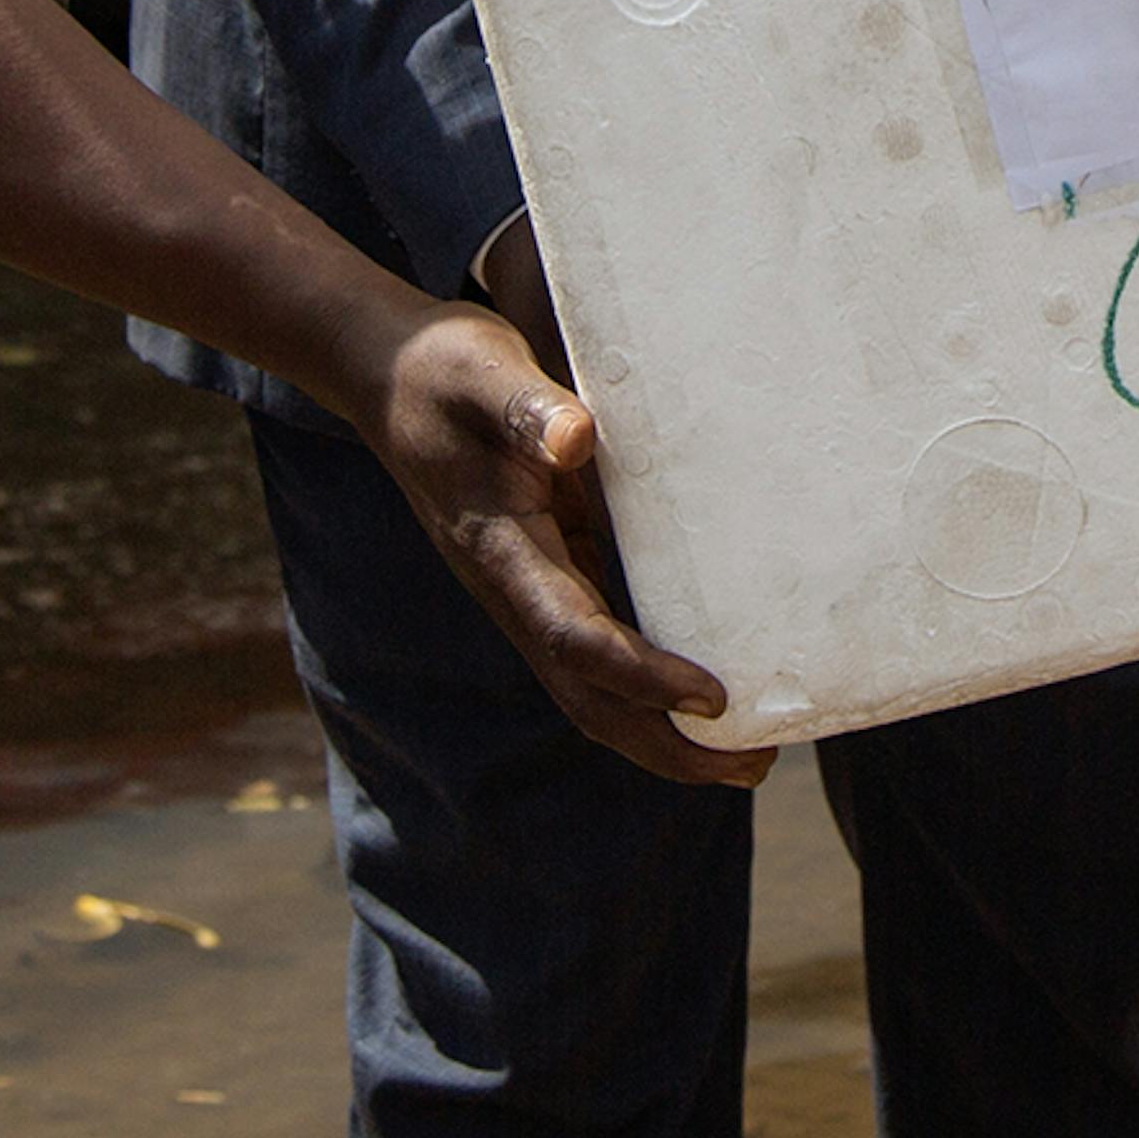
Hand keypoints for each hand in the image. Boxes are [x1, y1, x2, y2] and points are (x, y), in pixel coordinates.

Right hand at [367, 224, 754, 786]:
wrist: (386, 375)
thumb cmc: (442, 367)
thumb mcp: (484, 371)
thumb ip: (527, 406)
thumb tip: (576, 438)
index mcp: (500, 549)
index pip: (573, 637)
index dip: (640, 675)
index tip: (710, 696)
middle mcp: (511, 588)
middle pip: (585, 696)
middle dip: (663, 743)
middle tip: (752, 769)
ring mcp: (525, 590)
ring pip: (588, 690)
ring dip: (658, 733)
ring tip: (743, 759)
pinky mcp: (543, 575)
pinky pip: (594, 653)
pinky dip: (645, 690)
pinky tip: (698, 694)